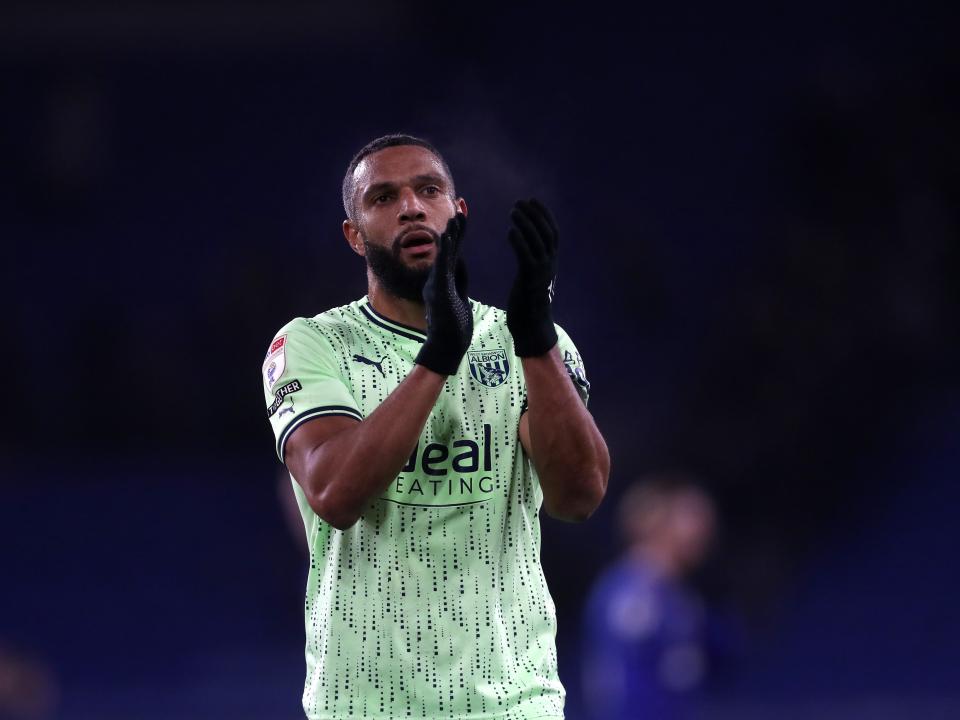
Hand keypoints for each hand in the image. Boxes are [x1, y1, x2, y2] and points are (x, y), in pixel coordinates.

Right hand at [415, 213, 472, 374]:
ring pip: (444, 255)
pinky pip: (442, 268)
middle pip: (449, 250)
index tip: (463, 216)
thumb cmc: (453, 327)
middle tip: (460, 207)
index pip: (454, 253)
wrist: (446, 349)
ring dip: (450, 235)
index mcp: (444, 281)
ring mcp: (437, 285)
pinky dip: (445, 251)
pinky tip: (448, 237)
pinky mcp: (439, 292)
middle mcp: (438, 280)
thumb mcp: (460, 297)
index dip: (459, 234)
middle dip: (455, 228)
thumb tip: (461, 262)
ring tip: (455, 217)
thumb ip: (460, 279)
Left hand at [507, 198, 558, 356]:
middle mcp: (550, 265)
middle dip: (535, 215)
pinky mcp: (531, 281)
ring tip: (514, 211)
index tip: (532, 201)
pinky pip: (527, 257)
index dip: (543, 215)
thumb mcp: (531, 280)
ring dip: (526, 224)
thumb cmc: (528, 306)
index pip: (551, 233)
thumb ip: (531, 265)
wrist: (531, 329)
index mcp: (551, 263)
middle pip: (546, 233)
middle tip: (520, 202)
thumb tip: (528, 254)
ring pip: (538, 242)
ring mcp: (542, 273)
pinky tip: (510, 231)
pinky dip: (520, 243)